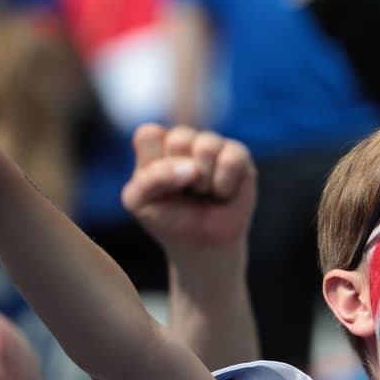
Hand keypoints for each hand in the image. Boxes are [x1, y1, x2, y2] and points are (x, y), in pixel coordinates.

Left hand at [121, 124, 256, 260]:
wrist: (202, 244)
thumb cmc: (167, 219)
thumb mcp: (140, 203)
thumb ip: (150, 179)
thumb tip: (192, 168)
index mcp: (155, 145)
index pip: (148, 134)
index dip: (152, 164)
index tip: (156, 187)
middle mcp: (184, 139)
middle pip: (179, 139)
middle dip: (180, 175)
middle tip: (184, 191)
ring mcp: (212, 144)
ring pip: (207, 146)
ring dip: (204, 181)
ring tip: (204, 192)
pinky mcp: (239, 154)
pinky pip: (232, 158)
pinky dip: (224, 184)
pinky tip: (223, 193)